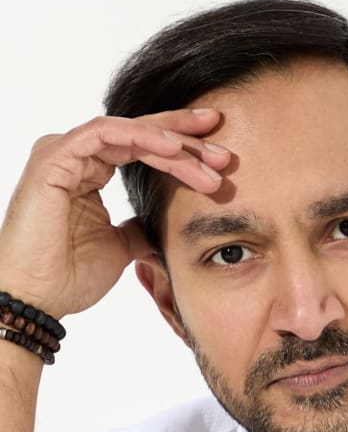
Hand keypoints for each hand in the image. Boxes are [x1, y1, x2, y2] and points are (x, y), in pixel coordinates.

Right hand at [0, 108, 228, 317]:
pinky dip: (142, 138)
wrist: (38, 299)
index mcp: (90, 171)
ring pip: (130, 132)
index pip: (143, 148)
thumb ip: (139, 227)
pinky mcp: (55, 157)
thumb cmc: (68, 275)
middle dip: (187, 140)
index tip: (219, 160)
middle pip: (141, 134)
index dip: (183, 150)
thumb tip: (162, 226)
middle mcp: (77, 156)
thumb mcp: (121, 246)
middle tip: (224, 153)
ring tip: (210, 161)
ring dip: (174, 144)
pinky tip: (174, 150)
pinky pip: (106, 134)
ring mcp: (64, 152)